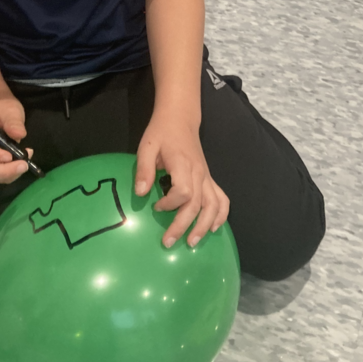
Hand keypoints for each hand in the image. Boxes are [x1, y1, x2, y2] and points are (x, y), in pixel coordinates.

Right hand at [0, 93, 31, 182]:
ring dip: (9, 174)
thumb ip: (13, 121)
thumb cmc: (0, 108)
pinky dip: (12, 174)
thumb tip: (19, 134)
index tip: (9, 156)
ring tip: (26, 163)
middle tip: (23, 165)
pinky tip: (24, 162)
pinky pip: (0, 177)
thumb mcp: (8, 109)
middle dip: (3, 171)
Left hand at [135, 116, 229, 248]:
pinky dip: (221, 215)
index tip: (155, 206)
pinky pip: (222, 198)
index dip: (169, 204)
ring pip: (213, 205)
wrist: (180, 119)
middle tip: (168, 242)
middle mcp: (199, 173)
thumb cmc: (161, 133)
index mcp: (182, 164)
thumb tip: (140, 194)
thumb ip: (144, 169)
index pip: (183, 191)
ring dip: (205, 226)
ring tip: (193, 242)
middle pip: (197, 204)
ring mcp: (206, 177)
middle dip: (183, 226)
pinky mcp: (209, 178)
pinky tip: (213, 228)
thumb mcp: (147, 147)